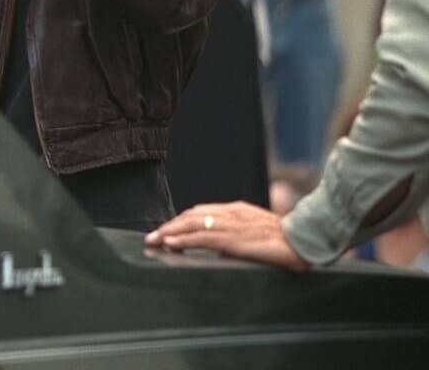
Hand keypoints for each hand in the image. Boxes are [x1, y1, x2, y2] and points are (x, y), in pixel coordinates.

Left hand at [143, 201, 309, 271]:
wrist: (305, 240)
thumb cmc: (288, 239)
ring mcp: (230, 224)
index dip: (182, 220)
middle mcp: (230, 212)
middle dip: (170, 225)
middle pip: (191, 215)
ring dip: (169, 232)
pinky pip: (201, 237)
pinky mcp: (232, 238)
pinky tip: (171, 244)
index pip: (201, 212)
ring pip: (191, 224)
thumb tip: (225, 246)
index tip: (168, 229)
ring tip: (154, 240)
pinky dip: (183, 240)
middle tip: (153, 236)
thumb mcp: (259, 231)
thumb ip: (241, 234)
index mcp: (236, 210)